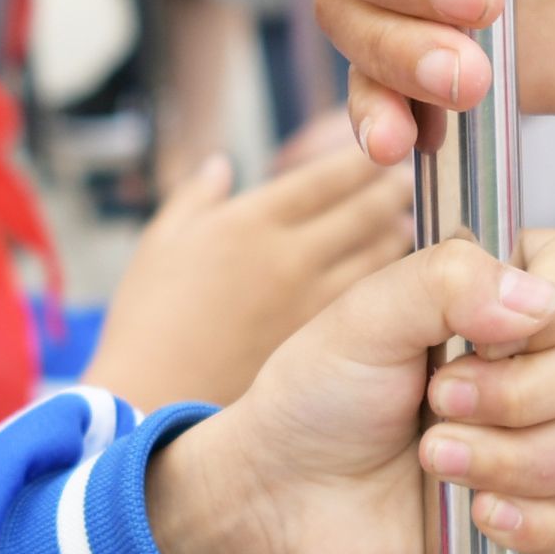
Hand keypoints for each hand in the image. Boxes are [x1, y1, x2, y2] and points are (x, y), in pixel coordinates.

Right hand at [85, 132, 407, 407]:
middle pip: (364, 211)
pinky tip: (396, 277)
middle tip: (408, 181)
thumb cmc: (146, 323)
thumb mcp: (159, 245)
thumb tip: (222, 167)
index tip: (382, 153)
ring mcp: (310, 300)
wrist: (149, 401)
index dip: (361, 162)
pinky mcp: (321, 343)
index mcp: (249, 222)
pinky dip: (389, 280)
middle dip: (392, 191)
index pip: (325, 178)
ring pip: (378, 254)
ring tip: (407, 221)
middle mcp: (288, 255)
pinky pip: (370, 299)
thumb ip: (195, 199)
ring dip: (398, 232)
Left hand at [145, 230, 554, 553]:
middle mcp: (527, 365)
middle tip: (437, 401)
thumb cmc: (318, 394)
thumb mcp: (363, 317)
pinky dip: (537, 522)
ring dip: (508, 459)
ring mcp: (532, 440)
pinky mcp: (526, 511)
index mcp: (497, 298)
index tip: (492, 333)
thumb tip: (539, 300)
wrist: (281, 495)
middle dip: (516, 393)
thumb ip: (445, 282)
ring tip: (432, 459)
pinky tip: (479, 516)